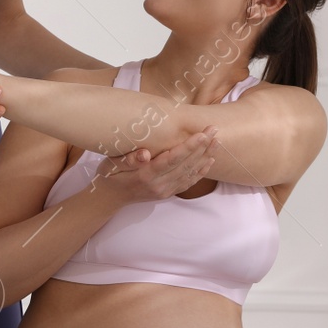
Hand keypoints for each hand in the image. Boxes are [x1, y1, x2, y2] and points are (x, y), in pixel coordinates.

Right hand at [90, 128, 216, 204]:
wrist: (109, 198)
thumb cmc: (109, 175)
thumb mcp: (111, 164)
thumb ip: (128, 159)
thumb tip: (144, 154)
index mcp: (146, 175)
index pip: (172, 159)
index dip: (189, 146)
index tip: (202, 133)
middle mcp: (158, 185)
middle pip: (186, 165)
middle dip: (202, 146)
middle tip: (214, 129)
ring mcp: (165, 191)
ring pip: (190, 173)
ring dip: (205, 156)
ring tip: (217, 141)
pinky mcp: (168, 193)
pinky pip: (188, 182)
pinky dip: (201, 171)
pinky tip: (210, 160)